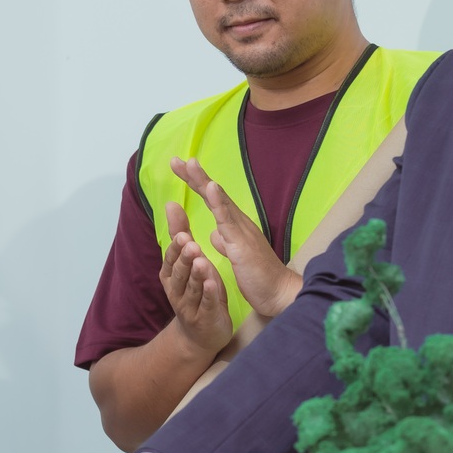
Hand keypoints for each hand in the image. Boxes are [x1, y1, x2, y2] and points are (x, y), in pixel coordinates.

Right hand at [159, 201, 232, 357]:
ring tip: (201, 260)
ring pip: (192, 288)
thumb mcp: (188, 262)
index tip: (181, 234)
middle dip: (183, 258)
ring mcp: (191, 306)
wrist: (202, 334)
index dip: (175, 248)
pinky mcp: (206, 318)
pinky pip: (207, 304)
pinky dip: (209, 294)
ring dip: (196, 274)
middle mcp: (176, 291)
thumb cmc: (196, 291)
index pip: (171, 258)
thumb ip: (180, 234)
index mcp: (171, 275)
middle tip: (189, 243)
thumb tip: (171, 203)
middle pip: (179, 272)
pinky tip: (213, 283)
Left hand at [171, 157, 301, 317]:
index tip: (180, 168)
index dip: (196, 184)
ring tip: (191, 164)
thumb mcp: (236, 256)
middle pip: (214, 194)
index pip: (212, 200)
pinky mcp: (242, 242)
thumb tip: (213, 234)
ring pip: (220, 201)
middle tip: (176, 160)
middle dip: (195, 176)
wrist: (277, 293)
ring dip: (204, 181)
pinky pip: (228, 220)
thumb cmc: (258, 276)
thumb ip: (225, 242)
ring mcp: (241, 230)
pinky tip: (210, 187)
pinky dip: (218, 202)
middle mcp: (239, 222)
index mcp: (234, 226)